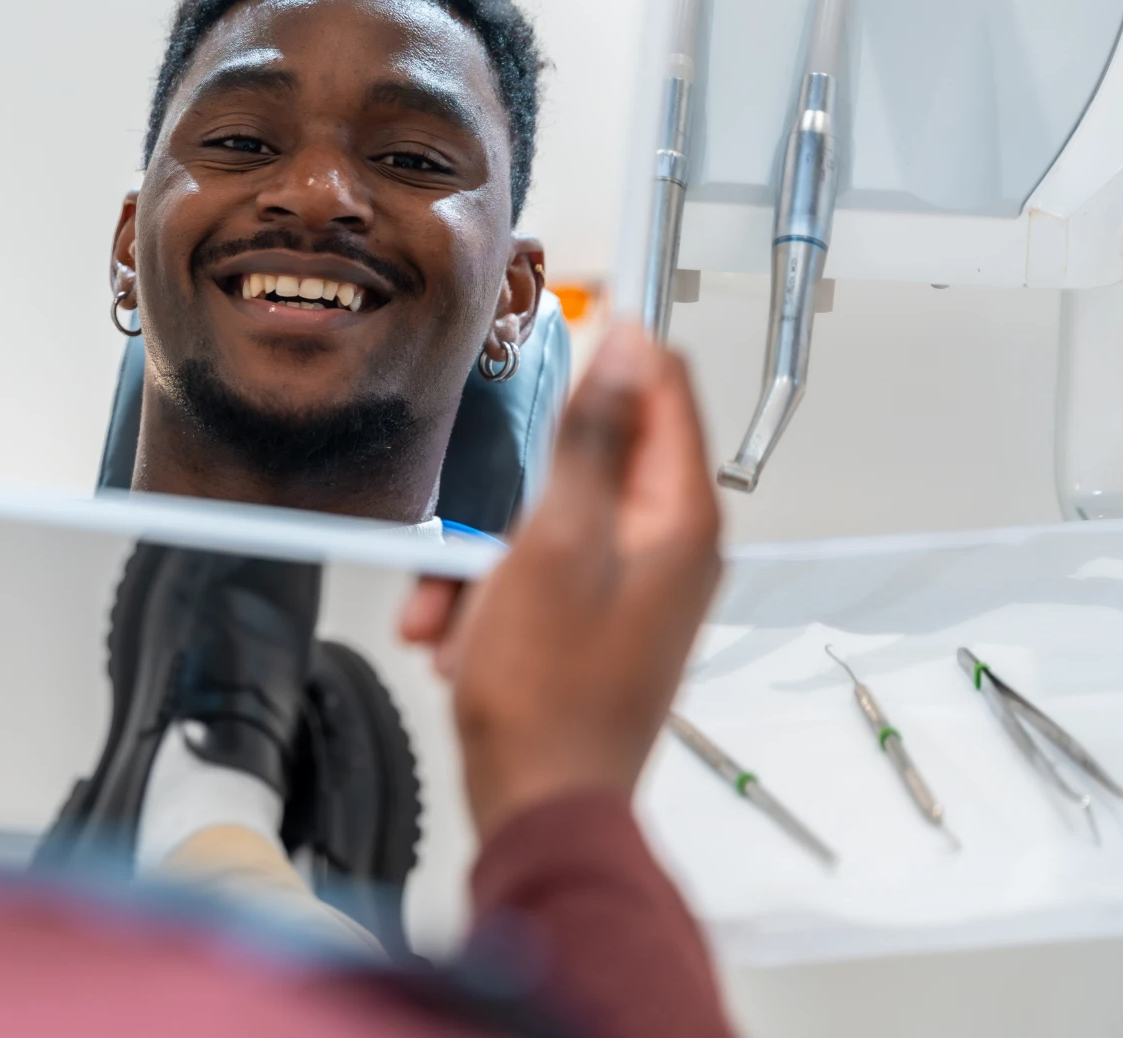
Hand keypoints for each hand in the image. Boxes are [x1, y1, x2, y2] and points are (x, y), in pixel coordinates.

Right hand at [399, 324, 720, 840]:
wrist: (542, 804)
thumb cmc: (547, 692)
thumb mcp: (554, 542)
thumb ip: (591, 439)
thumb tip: (628, 348)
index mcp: (675, 515)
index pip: (663, 384)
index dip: (611, 340)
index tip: (555, 317)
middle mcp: (668, 543)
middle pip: (589, 452)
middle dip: (511, 476)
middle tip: (468, 503)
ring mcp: (634, 583)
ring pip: (546, 515)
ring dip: (484, 549)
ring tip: (447, 605)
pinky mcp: (597, 617)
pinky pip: (535, 570)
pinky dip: (488, 592)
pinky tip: (454, 634)